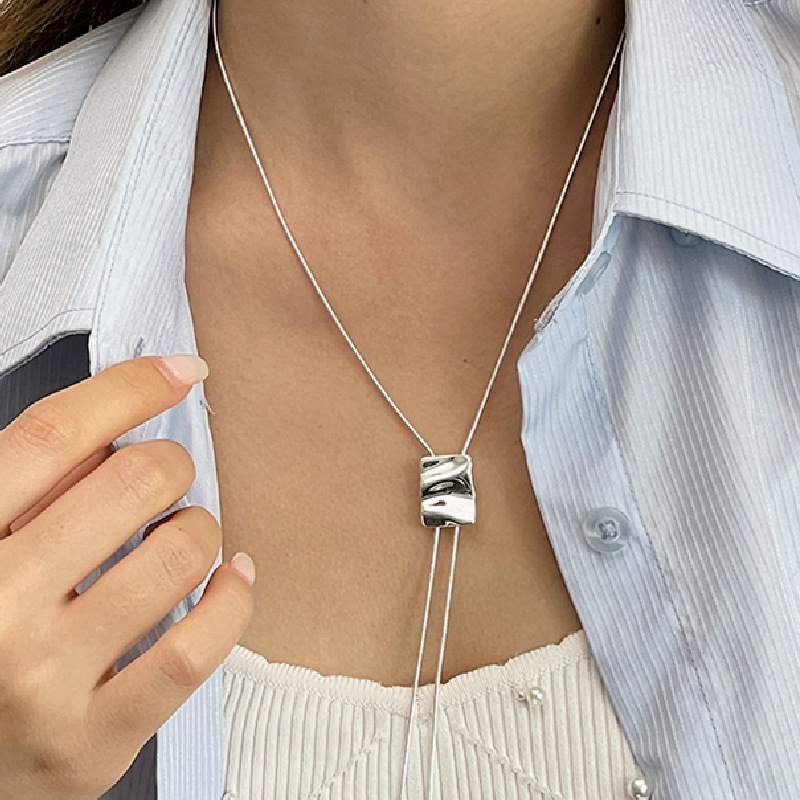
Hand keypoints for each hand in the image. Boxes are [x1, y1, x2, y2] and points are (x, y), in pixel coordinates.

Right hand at [0, 354, 254, 798]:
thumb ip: (31, 486)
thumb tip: (123, 420)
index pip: (56, 434)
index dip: (131, 387)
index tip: (179, 371)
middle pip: (133, 481)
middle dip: (171, 463)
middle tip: (167, 475)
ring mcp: (44, 681)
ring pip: (180, 554)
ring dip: (201, 528)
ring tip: (184, 534)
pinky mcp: (93, 742)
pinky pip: (197, 649)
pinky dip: (234, 600)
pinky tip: (231, 580)